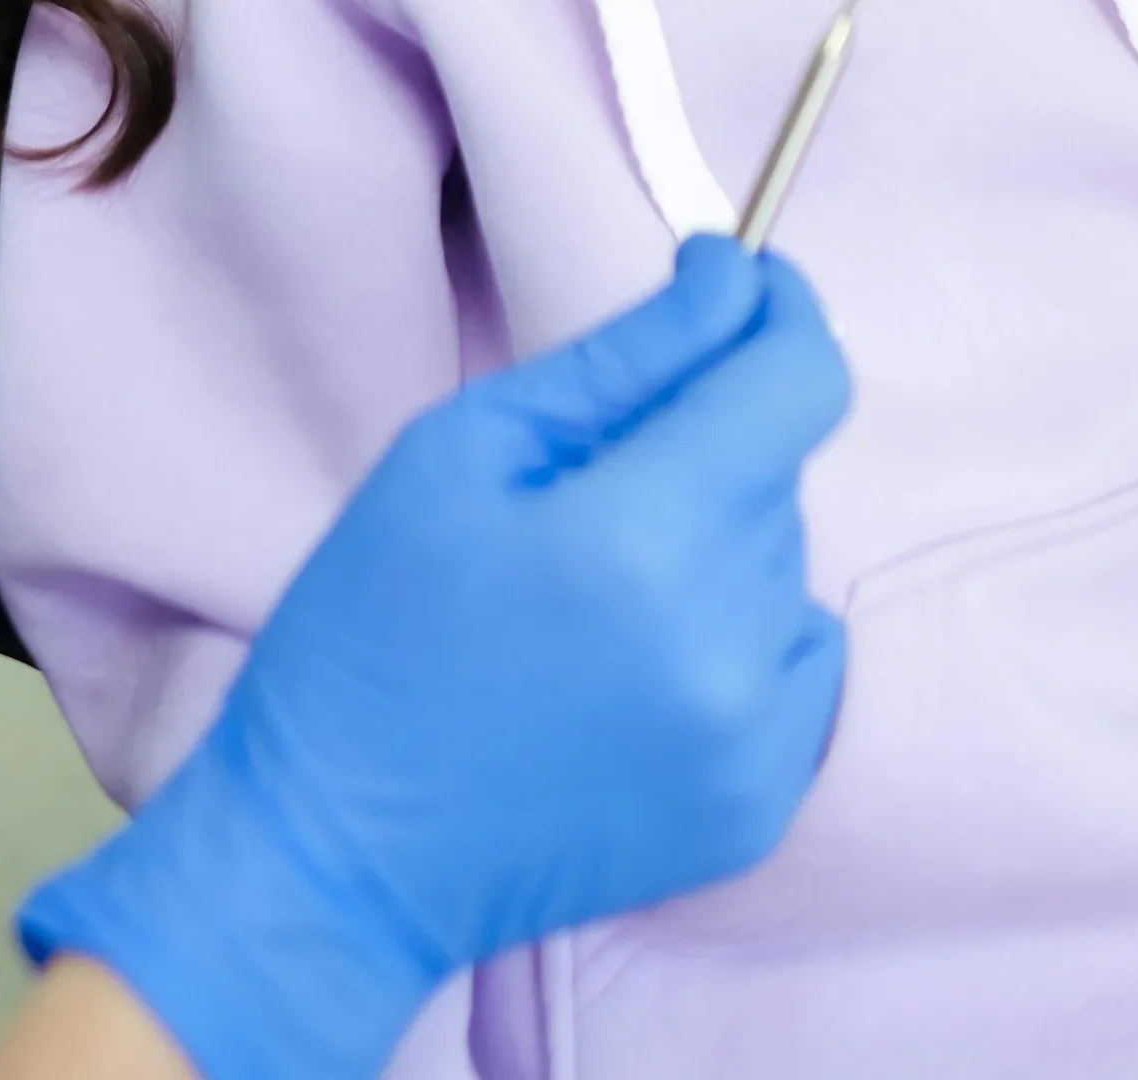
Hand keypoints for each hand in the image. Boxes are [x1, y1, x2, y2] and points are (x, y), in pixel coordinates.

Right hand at [20, 237, 848, 1079]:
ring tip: (595, 581)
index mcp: (645, 537)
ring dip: (717, 533)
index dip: (776, 311)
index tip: (736, 283)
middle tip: (587, 473)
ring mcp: (756, 740)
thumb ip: (621, 358)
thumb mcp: (460, 450)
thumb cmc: (372, 627)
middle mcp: (727, 642)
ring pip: (785, 558)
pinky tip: (638, 653)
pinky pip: (797, 658)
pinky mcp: (762, 806)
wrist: (339, 853)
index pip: (798, 383)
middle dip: (705, 433)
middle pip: (778, 467)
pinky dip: (740, 629)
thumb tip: (735, 284)